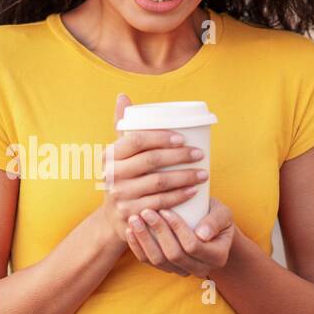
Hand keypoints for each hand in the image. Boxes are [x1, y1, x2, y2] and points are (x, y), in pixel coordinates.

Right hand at [97, 93, 209, 249]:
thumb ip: (122, 127)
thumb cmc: (122, 176)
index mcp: (109, 155)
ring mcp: (119, 196)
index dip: (160, 137)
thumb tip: (123, 96)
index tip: (183, 138)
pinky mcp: (130, 214)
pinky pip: (159, 203)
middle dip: (179, 157)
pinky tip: (194, 191)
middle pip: (150, 161)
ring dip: (185, 177)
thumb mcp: (118, 154)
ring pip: (158, 184)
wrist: (113, 216)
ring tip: (204, 173)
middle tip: (200, 155)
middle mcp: (111, 175)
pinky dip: (179, 196)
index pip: (136, 140)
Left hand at [125, 197, 234, 277]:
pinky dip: (138, 247)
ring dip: (144, 240)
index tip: (165, 209)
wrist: (207, 226)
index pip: (193, 246)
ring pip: (159, 261)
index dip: (177, 228)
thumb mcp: (222, 213)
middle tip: (145, 212)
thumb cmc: (214, 215)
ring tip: (134, 219)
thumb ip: (215, 221)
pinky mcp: (166, 268)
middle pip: (174, 255)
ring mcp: (182, 271)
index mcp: (217, 256)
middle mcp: (201, 269)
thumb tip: (202, 234)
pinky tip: (130, 231)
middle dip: (158, 232)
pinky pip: (149, 262)